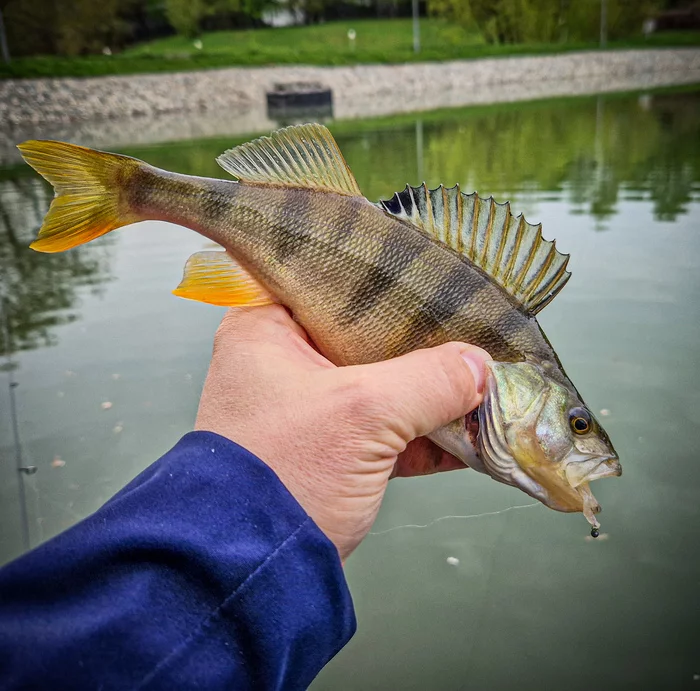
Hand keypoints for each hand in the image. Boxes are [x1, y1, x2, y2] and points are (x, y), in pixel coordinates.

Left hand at [195, 306, 489, 560]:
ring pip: (380, 382)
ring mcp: (307, 406)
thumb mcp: (363, 414)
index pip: (333, 282)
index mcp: (266, 330)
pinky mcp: (329, 448)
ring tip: (480, 380)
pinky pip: (385, 427)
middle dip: (421, 340)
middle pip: (365, 335)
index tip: (438, 276)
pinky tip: (468, 428)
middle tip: (470, 324)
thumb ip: (428, 380)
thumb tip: (480, 367)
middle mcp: (282, 361)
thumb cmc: (284, 475)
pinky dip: (424, 431)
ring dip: (429, 391)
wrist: (256, 571)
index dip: (389, 280)